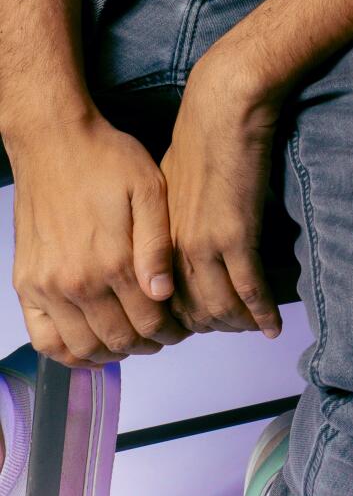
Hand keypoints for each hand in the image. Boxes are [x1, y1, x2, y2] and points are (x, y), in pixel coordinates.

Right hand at [9, 115, 188, 366]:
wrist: (53, 141)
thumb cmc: (106, 159)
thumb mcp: (149, 189)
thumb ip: (156, 244)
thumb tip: (163, 294)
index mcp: (113, 260)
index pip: (149, 319)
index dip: (171, 329)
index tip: (182, 327)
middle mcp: (77, 282)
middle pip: (119, 338)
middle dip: (148, 343)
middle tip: (164, 335)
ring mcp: (47, 287)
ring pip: (83, 347)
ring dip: (112, 353)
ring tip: (132, 340)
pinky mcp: (26, 284)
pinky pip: (43, 339)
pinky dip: (67, 354)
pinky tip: (89, 348)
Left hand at [160, 48, 282, 338]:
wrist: (224, 107)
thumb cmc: (201, 135)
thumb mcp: (169, 184)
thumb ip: (171, 220)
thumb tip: (180, 240)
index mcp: (157, 238)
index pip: (165, 300)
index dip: (185, 319)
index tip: (206, 323)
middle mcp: (173, 249)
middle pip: (190, 312)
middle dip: (214, 327)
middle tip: (236, 329)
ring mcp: (204, 245)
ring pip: (220, 308)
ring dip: (241, 324)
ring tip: (257, 327)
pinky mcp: (236, 236)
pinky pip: (250, 290)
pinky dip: (263, 313)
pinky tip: (273, 325)